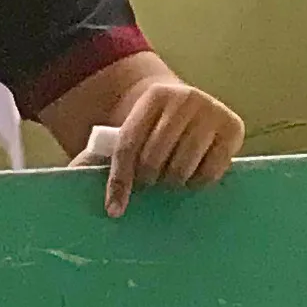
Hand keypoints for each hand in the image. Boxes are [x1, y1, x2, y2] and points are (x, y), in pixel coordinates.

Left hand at [102, 75, 242, 215]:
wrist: (185, 108)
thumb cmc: (149, 129)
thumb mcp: (126, 133)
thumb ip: (99, 155)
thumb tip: (72, 178)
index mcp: (153, 96)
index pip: (129, 146)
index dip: (119, 180)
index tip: (114, 209)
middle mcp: (186, 98)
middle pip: (154, 159)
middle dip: (147, 178)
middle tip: (150, 180)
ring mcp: (212, 111)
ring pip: (181, 168)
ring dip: (170, 182)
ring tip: (168, 175)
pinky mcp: (233, 128)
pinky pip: (210, 173)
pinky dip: (196, 182)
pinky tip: (191, 173)